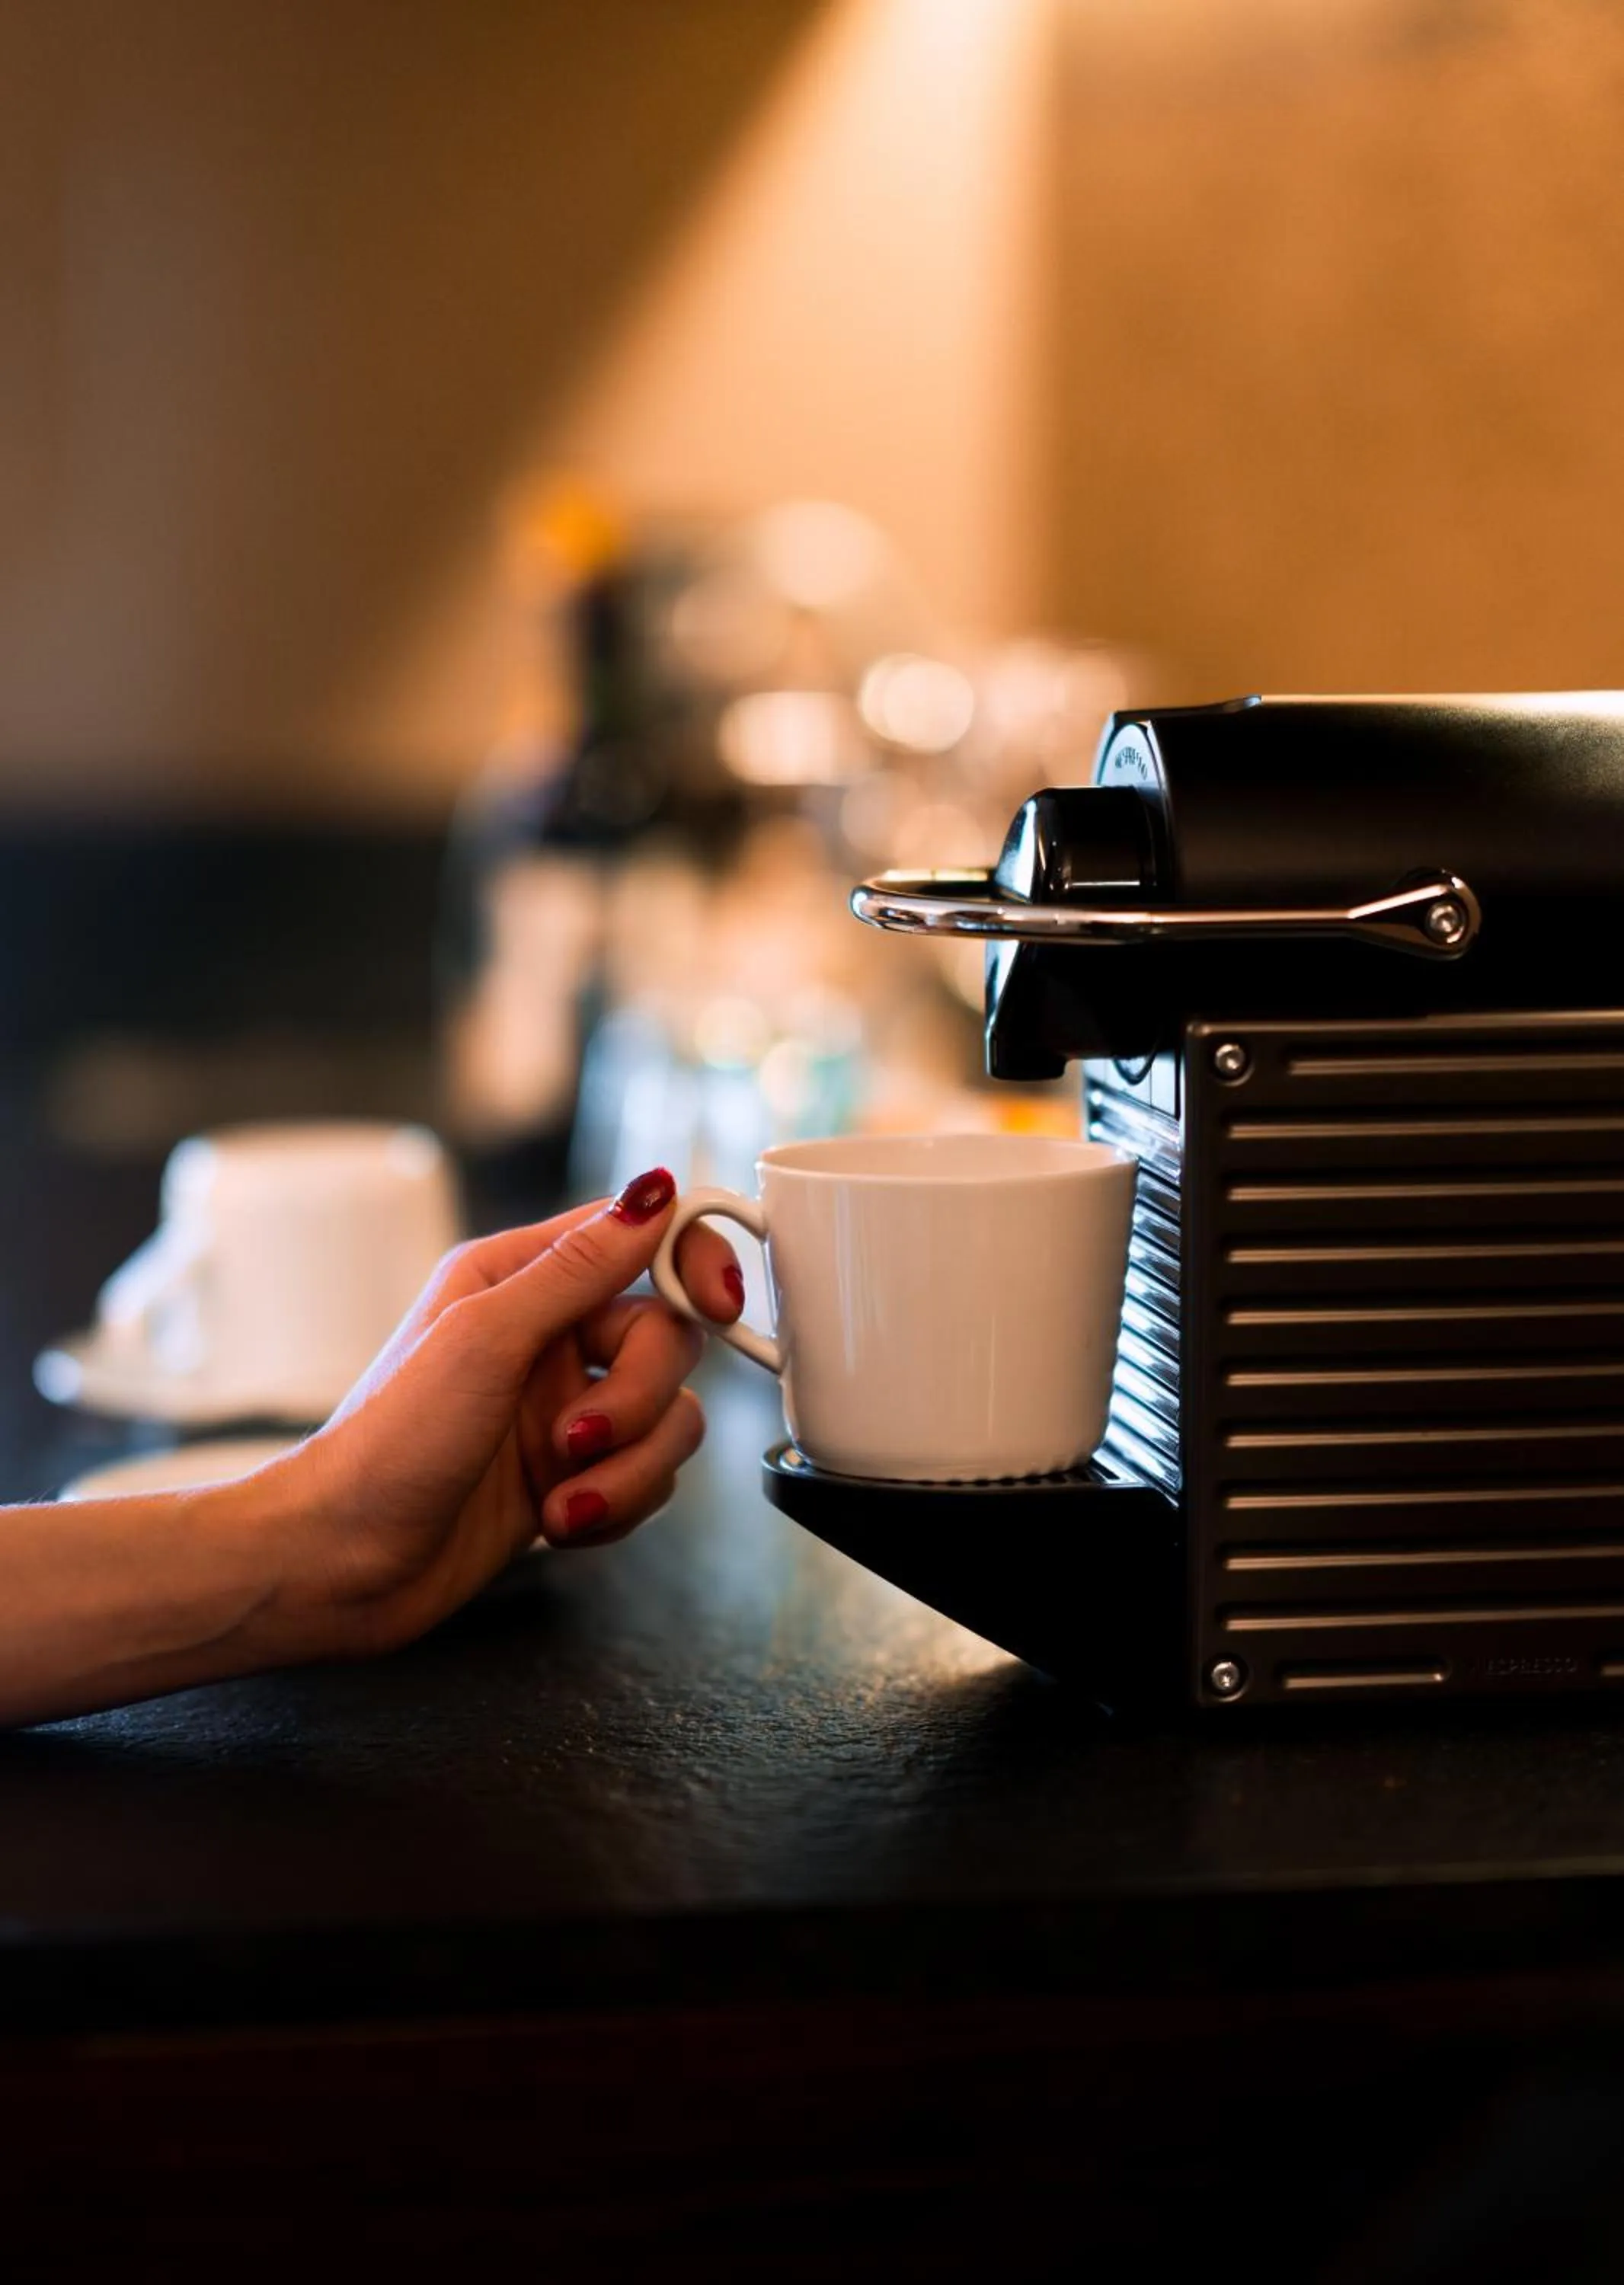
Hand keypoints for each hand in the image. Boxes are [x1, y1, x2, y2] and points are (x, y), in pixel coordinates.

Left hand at [278, 1167, 740, 1657]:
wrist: (341, 1567)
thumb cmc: (385, 1447)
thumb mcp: (484, 1340)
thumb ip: (578, 1268)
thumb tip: (652, 1193)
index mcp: (517, 1278)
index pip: (640, 1239)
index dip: (694, 1262)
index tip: (716, 1303)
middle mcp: (548, 1337)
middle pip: (669, 1337)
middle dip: (640, 1400)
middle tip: (579, 1437)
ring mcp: (564, 1409)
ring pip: (669, 1418)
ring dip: (627, 1469)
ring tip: (560, 1499)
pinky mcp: (574, 1475)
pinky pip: (648, 1477)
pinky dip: (615, 1505)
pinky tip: (556, 1521)